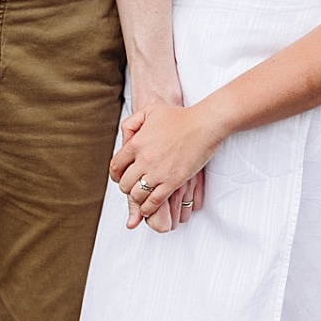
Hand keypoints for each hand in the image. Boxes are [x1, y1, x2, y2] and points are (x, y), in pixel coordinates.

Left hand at [110, 103, 227, 227]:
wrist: (204, 124)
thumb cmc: (179, 116)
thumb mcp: (148, 112)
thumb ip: (131, 124)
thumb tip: (123, 141)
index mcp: (135, 144)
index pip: (116, 166)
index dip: (116, 175)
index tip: (119, 177)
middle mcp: (144, 160)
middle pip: (125, 183)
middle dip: (126, 187)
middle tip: (132, 187)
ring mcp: (158, 172)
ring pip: (137, 195)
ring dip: (137, 198)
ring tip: (140, 197)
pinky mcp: (173, 181)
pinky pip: (154, 201)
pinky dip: (148, 208)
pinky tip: (148, 208)